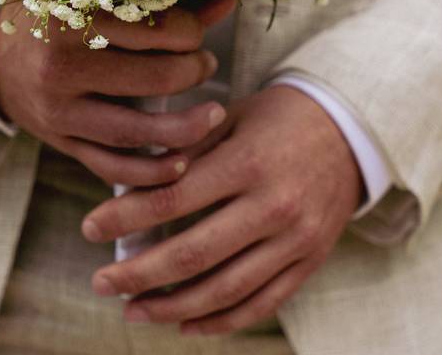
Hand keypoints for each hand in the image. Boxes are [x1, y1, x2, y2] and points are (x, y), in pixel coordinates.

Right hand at [0, 0, 234, 186]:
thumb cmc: (52, 18)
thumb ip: (160, 3)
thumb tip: (225, 2)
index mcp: (71, 19)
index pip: (155, 28)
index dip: (191, 31)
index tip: (196, 32)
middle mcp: (61, 68)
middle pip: (155, 78)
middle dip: (194, 71)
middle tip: (205, 64)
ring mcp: (59, 113)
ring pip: (137, 131)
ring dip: (187, 128)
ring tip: (213, 115)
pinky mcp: (61, 144)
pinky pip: (112, 167)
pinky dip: (151, 171)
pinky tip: (182, 163)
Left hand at [80, 85, 363, 334]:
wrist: (352, 129)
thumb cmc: (279, 118)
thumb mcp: (232, 118)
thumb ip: (185, 150)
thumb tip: (129, 183)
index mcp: (248, 163)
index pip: (172, 200)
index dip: (123, 218)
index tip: (89, 228)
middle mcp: (274, 206)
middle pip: (192, 254)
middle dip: (138, 274)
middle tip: (101, 283)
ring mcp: (296, 240)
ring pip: (225, 290)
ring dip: (172, 306)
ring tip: (133, 310)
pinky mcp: (309, 261)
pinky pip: (261, 303)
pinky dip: (221, 321)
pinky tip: (185, 324)